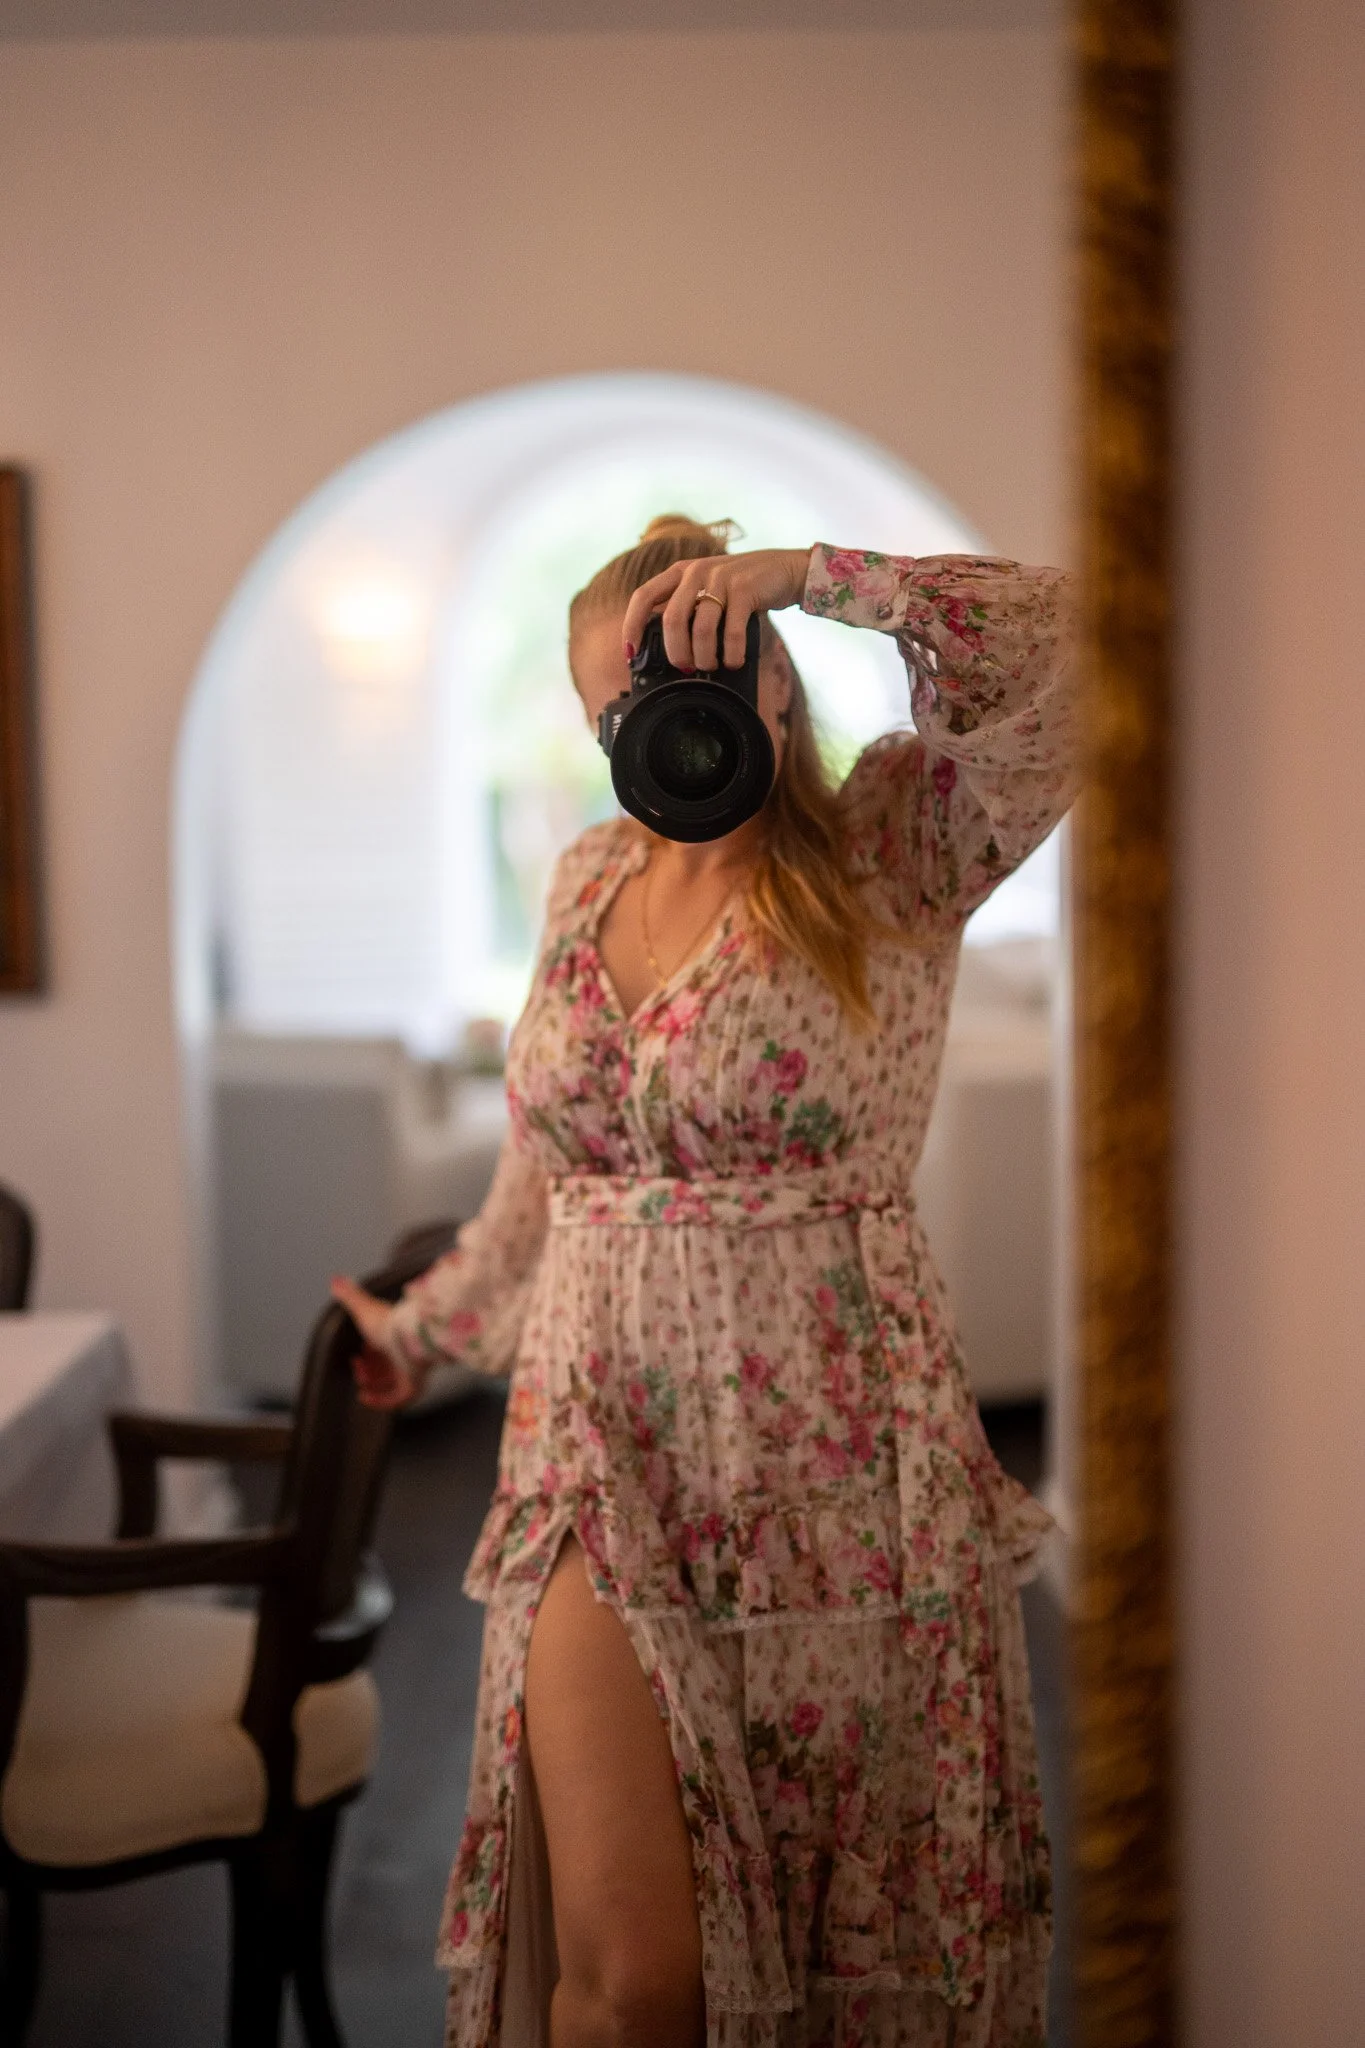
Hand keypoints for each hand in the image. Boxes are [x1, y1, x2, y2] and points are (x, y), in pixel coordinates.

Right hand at [330, 1276, 424, 1409]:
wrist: (408, 1337)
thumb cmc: (388, 1323)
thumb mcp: (363, 1307)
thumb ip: (349, 1294)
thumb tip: (335, 1278)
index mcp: (394, 1338)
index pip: (381, 1351)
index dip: (366, 1356)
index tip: (357, 1355)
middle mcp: (404, 1355)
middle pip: (385, 1368)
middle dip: (366, 1371)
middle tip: (358, 1368)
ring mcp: (410, 1371)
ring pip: (390, 1384)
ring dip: (372, 1385)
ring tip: (362, 1383)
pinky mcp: (414, 1385)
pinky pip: (398, 1400)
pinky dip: (380, 1401)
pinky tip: (365, 1397)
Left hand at [621, 547, 812, 673]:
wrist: (783, 569)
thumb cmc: (740, 588)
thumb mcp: (707, 590)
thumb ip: (687, 609)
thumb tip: (668, 651)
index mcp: (680, 572)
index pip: (643, 597)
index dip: (632, 626)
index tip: (631, 653)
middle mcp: (696, 572)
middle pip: (671, 620)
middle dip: (676, 652)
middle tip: (685, 667)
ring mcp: (720, 578)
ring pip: (700, 628)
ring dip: (704, 656)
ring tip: (711, 665)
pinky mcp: (744, 588)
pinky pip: (731, 631)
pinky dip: (731, 653)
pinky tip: (733, 660)